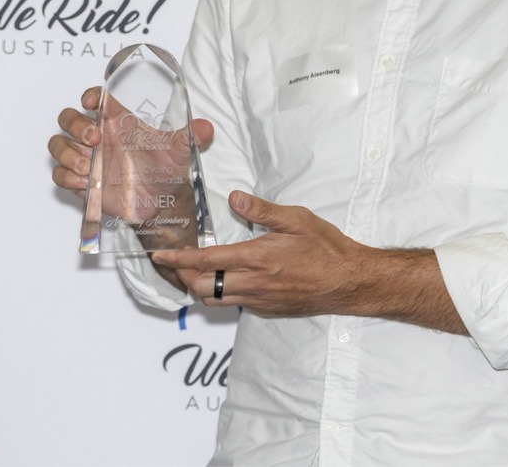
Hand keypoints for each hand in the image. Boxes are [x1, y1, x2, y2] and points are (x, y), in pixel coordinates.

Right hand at [48, 88, 213, 219]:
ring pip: (58, 144)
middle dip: (74, 125)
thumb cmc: (166, 169)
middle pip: (68, 118)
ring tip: (89, 168)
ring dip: (68, 153)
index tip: (91, 102)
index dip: (89, 96)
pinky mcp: (82, 183)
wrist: (161, 203)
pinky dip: (67, 177)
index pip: (95, 98)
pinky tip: (86, 184)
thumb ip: (190, 137)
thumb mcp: (180, 151)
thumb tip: (206, 128)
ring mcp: (87, 159)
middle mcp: (99, 137)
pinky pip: (59, 174)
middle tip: (94, 139)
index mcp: (118, 121)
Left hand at [153, 191, 369, 316]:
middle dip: (181, 275)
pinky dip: (220, 293)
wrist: (348, 282)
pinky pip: (234, 305)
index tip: (160, 256)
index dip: (179, 260)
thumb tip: (234, 198)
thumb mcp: (296, 219)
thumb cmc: (325, 248)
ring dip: (198, 286)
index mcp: (256, 258)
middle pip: (201, 287)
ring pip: (214, 300)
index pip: (206, 261)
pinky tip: (227, 279)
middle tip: (174, 262)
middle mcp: (253, 284)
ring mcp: (259, 301)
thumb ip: (262, 210)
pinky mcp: (267, 310)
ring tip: (194, 271)